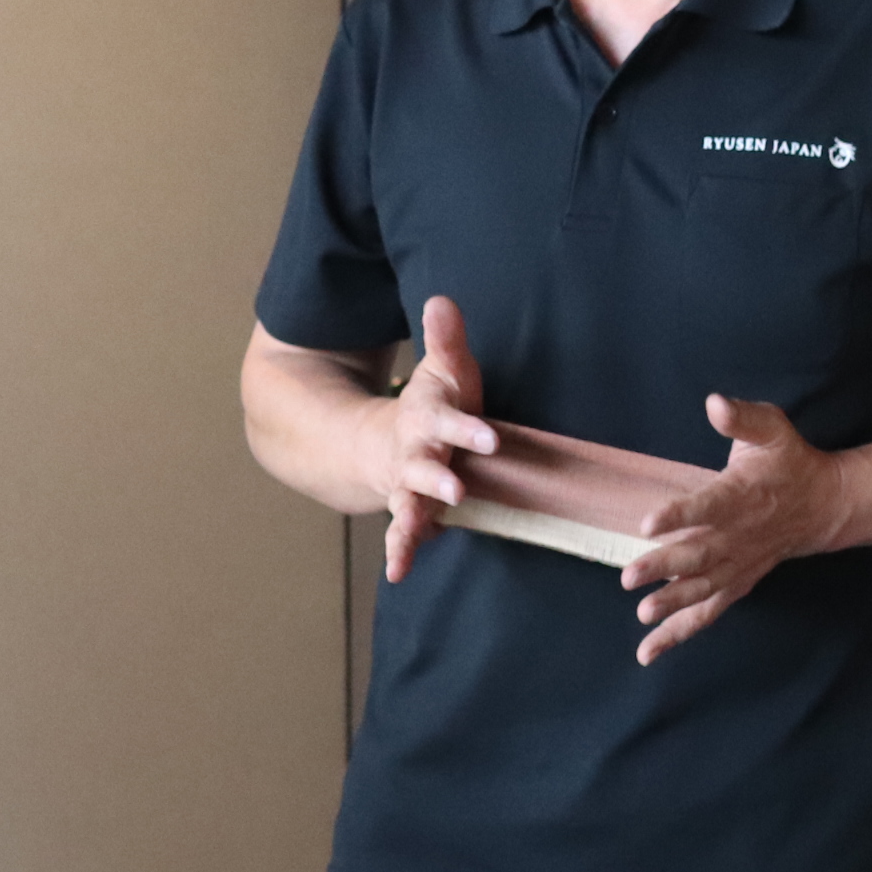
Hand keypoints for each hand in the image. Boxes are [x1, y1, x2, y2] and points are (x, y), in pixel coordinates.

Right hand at [379, 296, 496, 581]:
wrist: (383, 440)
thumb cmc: (434, 405)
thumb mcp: (442, 370)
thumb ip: (446, 339)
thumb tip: (442, 298)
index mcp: (428, 419)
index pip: (448, 422)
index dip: (467, 431)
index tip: (489, 440)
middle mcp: (414, 454)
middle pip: (424, 466)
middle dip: (437, 478)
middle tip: (456, 490)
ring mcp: (408, 486)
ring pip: (408, 502)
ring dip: (413, 517)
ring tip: (415, 532)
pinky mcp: (409, 511)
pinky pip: (403, 533)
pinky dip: (398, 552)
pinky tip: (397, 573)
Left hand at [624, 395, 843, 663]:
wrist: (824, 505)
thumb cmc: (788, 462)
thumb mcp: (772, 429)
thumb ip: (742, 418)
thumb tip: (714, 402)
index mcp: (742, 495)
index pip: (709, 506)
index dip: (680, 515)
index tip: (648, 523)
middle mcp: (739, 534)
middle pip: (700, 554)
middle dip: (665, 568)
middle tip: (630, 577)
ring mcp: (739, 563)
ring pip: (704, 588)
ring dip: (673, 604)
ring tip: (643, 613)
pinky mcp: (737, 581)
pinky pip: (709, 611)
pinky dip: (681, 632)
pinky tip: (650, 648)